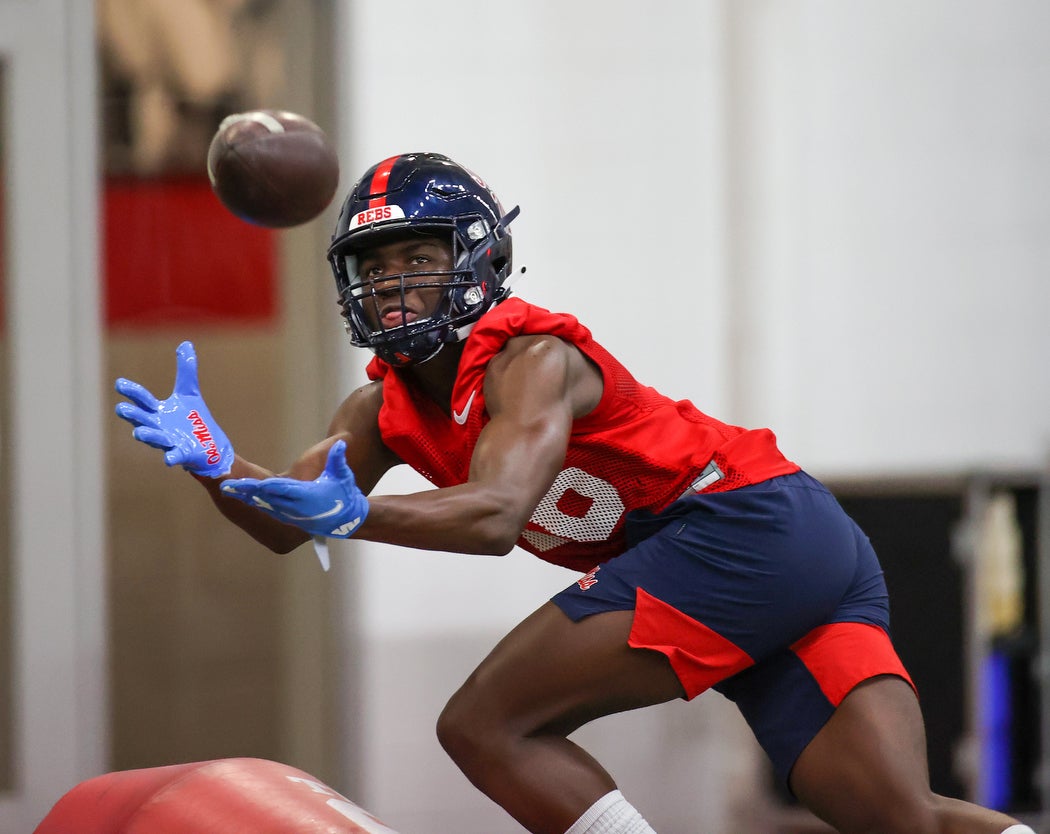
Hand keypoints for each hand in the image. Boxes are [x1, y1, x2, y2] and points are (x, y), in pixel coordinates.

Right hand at [114, 341, 233, 477]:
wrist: (209, 445)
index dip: (131, 391)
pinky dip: (172, 457)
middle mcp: (158, 427)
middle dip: (132, 415)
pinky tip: (169, 459)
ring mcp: (169, 442)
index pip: (141, 399)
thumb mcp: (189, 392)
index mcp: (157, 412)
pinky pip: (175, 457)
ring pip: (154, 439)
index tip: (120, 383)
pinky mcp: (182, 454)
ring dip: (147, 436)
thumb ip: (186, 370)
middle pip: (141, 420)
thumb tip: (186, 344)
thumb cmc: (193, 420)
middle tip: (122, 408)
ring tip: (139, 433)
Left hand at [220, 440, 368, 537]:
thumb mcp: (342, 476)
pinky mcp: (284, 515)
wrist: (345, 520)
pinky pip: (264, 507)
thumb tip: (341, 444)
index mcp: (308, 496)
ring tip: (226, 488)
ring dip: (243, 496)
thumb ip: (338, 460)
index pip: (284, 490)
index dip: (268, 487)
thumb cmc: (344, 495)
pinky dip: (250, 500)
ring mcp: (288, 513)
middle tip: (226, 485)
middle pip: (267, 497)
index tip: (253, 482)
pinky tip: (237, 495)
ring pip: (262, 503)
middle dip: (246, 491)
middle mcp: (294, 507)